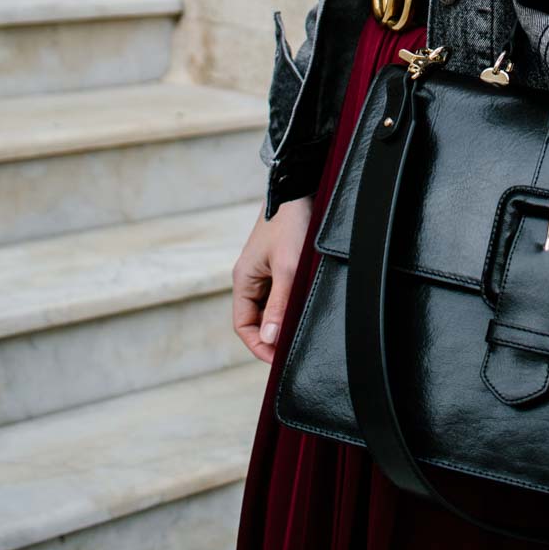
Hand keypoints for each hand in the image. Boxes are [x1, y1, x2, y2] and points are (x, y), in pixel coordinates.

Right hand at [232, 195, 312, 364]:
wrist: (298, 190)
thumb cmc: (291, 224)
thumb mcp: (287, 268)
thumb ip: (279, 305)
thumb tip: (270, 339)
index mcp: (243, 280)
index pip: (243, 325)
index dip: (259, 345)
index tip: (279, 359)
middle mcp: (250, 278)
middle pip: (256, 319)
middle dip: (272, 336)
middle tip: (294, 349)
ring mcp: (264, 272)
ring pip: (270, 307)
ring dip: (282, 320)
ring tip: (302, 329)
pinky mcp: (278, 265)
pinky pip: (280, 294)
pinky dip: (290, 304)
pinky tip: (305, 307)